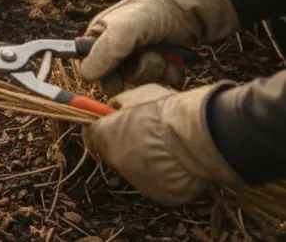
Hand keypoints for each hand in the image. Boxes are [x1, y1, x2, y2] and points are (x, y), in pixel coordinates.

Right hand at [80, 0, 239, 95]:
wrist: (190, 8)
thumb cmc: (153, 11)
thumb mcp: (125, 27)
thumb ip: (104, 50)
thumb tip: (85, 75)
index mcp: (99, 40)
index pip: (90, 70)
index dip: (105, 76)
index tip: (119, 75)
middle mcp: (116, 53)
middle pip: (116, 83)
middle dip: (136, 74)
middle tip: (149, 58)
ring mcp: (138, 62)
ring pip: (140, 85)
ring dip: (156, 73)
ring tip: (165, 55)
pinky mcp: (159, 69)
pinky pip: (160, 86)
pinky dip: (170, 77)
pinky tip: (175, 63)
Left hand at [83, 83, 241, 205]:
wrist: (199, 136)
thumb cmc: (167, 111)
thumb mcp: (137, 94)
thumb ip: (118, 103)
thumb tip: (111, 108)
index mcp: (106, 135)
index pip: (91, 136)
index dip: (101, 129)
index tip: (110, 125)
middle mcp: (117, 161)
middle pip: (114, 154)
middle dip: (126, 145)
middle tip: (148, 135)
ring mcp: (138, 181)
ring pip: (137, 170)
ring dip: (147, 160)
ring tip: (170, 147)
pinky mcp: (160, 195)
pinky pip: (160, 184)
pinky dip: (167, 175)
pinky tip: (181, 162)